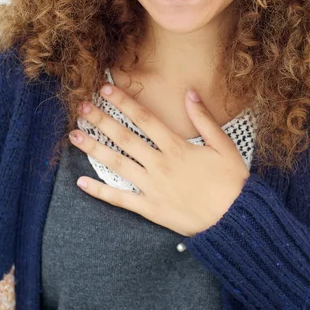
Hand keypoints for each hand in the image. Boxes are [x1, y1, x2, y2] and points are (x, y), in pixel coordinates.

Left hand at [69, 84, 249, 236]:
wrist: (235, 220)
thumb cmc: (231, 181)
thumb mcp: (223, 145)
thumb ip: (204, 118)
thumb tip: (189, 92)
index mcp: (176, 147)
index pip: (144, 119)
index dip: (123, 102)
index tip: (105, 89)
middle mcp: (159, 164)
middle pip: (124, 138)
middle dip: (101, 120)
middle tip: (81, 106)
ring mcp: (152, 187)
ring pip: (117, 165)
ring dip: (94, 148)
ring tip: (74, 135)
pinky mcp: (150, 208)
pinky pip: (120, 199)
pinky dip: (100, 191)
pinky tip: (81, 182)